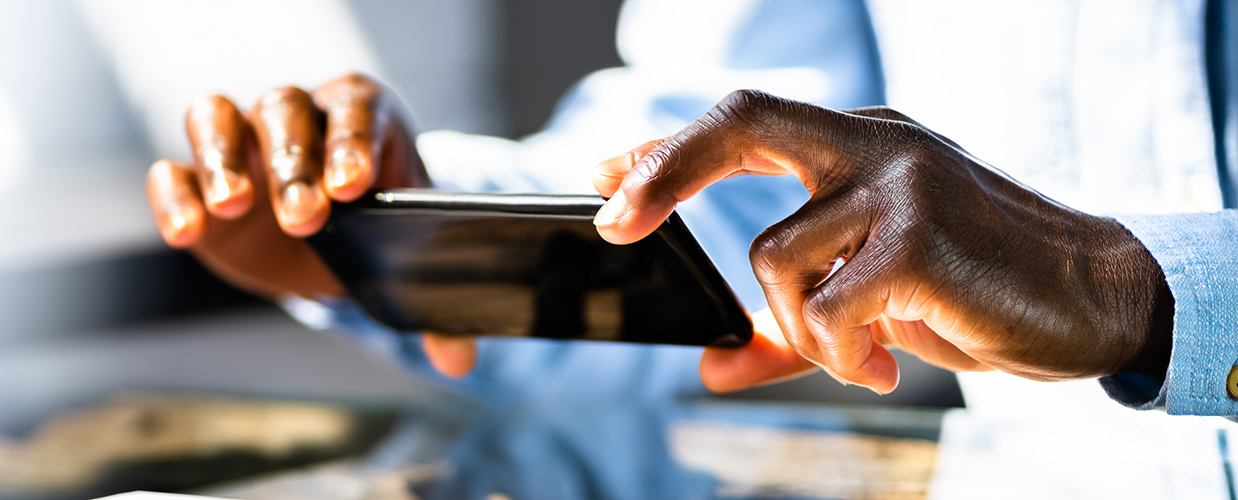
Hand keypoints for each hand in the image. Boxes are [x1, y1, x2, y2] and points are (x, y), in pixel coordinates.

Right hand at [145, 73, 428, 298]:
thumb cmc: (372, 227)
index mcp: (358, 114)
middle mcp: (295, 113)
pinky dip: (172, 197)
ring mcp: (239, 139)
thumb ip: (432, 306)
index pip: (354, 111)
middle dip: (294, 164)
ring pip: (215, 116)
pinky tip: (185, 232)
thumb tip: (458, 360)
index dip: (353, 142)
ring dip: (221, 159)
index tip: (354, 186)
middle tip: (305, 218)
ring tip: (233, 206)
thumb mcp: (406, 255)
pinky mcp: (195, 179)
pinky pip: (171, 171)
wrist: (330, 239)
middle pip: (285, 112)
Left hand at [589, 90, 1174, 393]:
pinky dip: (837, 353)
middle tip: (615, 221)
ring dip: (801, 330)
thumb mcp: (872, 296)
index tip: (605, 175)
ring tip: (860, 354)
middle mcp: (876, 144)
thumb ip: (788, 327)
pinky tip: (881, 367)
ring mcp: (902, 184)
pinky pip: (825, 309)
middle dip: (666, 167)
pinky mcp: (922, 241)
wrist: (1096, 300)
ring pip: (775, 259)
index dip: (668, 148)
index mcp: (858, 144)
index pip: (745, 122)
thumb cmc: (974, 288)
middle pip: (742, 121)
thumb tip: (710, 367)